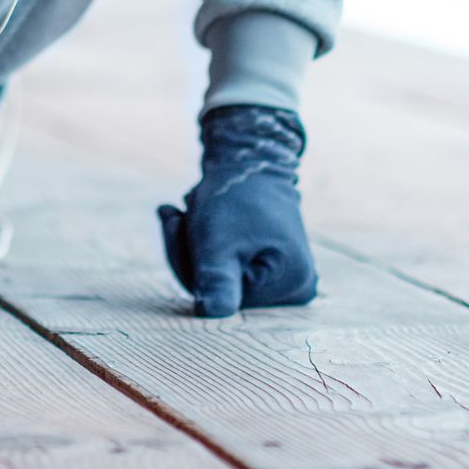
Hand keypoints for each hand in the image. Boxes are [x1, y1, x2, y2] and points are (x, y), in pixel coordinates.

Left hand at [157, 103, 316, 317]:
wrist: (248, 155)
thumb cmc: (235, 195)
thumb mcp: (217, 239)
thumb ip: (216, 278)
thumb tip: (211, 314)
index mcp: (293, 285)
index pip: (224, 299)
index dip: (188, 264)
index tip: (172, 219)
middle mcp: (296, 288)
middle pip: (223, 290)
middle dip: (189, 253)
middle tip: (175, 213)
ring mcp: (285, 279)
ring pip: (219, 280)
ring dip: (192, 246)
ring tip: (188, 210)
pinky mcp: (270, 267)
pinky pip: (226, 270)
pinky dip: (204, 246)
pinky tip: (194, 217)